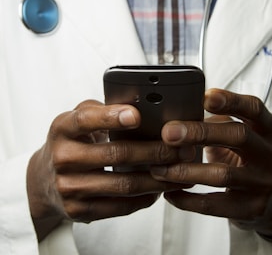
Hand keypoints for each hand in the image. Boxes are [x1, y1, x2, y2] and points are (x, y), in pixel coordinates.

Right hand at [27, 100, 193, 240]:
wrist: (43, 180)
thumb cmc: (71, 142)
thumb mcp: (77, 120)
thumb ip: (102, 110)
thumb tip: (141, 106)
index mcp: (63, 129)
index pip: (86, 120)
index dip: (111, 117)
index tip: (137, 116)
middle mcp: (63, 158)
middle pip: (116, 154)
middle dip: (154, 151)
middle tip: (181, 148)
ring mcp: (69, 187)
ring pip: (123, 184)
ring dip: (157, 178)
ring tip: (180, 170)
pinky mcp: (78, 210)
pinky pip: (120, 206)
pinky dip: (145, 198)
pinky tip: (160, 188)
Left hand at [151, 89, 271, 236]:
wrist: (269, 195)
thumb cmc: (243, 155)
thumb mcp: (238, 132)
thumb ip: (215, 120)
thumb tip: (175, 114)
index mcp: (268, 128)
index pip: (253, 108)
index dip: (230, 101)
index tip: (204, 97)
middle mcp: (270, 154)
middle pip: (238, 136)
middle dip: (200, 133)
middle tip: (168, 133)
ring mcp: (263, 182)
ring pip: (223, 174)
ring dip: (185, 170)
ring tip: (158, 168)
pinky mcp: (252, 208)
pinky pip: (214, 205)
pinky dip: (187, 199)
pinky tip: (170, 193)